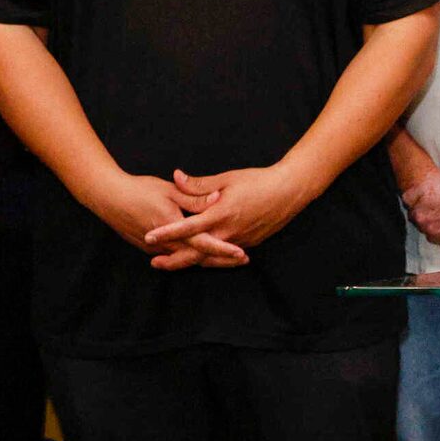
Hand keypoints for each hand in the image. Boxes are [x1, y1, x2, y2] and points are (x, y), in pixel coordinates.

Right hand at [83, 170, 236, 268]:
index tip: (241, 253)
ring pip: (187, 259)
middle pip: (198, 258)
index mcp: (173, 228)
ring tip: (229, 259)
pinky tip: (204, 255)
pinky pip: (175, 256)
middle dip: (222, 260)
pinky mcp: (150, 249)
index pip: (203, 243)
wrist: (108, 197)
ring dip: (208, 260)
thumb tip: (218, 197)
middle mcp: (166, 243)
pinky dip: (192, 257)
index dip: (223, 249)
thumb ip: (194, 197)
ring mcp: (156, 249)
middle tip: (243, 259)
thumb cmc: (139, 190)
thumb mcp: (170, 190)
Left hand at [146, 164, 318, 267]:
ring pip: (211, 257)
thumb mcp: (227, 178)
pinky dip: (210, 257)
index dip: (167, 232)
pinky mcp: (248, 243)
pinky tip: (199, 255)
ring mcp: (239, 241)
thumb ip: (199, 184)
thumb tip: (177, 177)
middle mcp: (229, 232)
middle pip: (196, 254)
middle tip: (154, 263)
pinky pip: (224, 254)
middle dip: (174, 260)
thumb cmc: (259, 181)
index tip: (149, 235)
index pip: (188, 227)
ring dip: (191, 261)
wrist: (290, 191)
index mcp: (221, 214)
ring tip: (172, 262)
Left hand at [404, 164, 439, 256]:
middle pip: (425, 229)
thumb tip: (407, 202)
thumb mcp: (426, 185)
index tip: (431, 208)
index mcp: (419, 215)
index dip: (423, 211)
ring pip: (435, 239)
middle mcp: (428, 228)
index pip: (414, 217)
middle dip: (431, 222)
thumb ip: (411, 196)